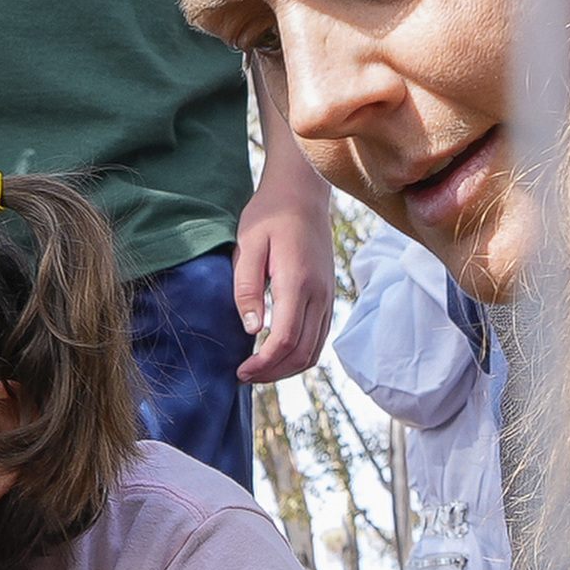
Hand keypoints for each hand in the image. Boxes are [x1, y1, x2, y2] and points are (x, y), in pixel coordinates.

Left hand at [232, 150, 339, 388]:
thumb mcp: (248, 245)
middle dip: (273, 373)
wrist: (302, 193)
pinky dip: (300, 354)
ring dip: (287, 368)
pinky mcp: (328, 296)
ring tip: (258, 370)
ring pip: (315, 350)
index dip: (263, 363)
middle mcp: (319, 293)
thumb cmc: (269, 215)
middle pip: (303, 353)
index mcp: (298, 281)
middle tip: (243, 376)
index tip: (240, 371)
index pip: (286, 339)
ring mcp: (328, 296)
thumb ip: (247, 287)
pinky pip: (320, 337)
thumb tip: (253, 328)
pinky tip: (276, 353)